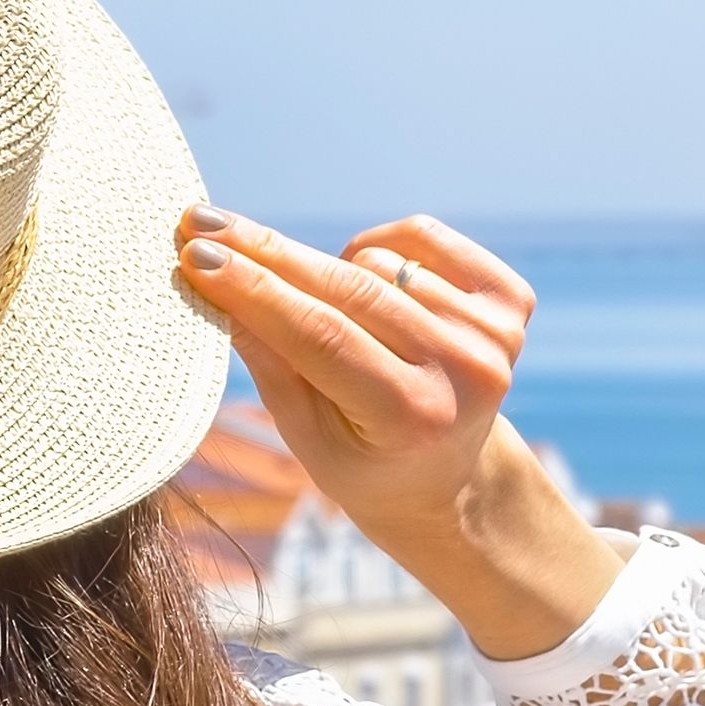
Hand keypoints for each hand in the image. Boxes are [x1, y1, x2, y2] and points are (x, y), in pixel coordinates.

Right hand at [170, 208, 619, 659]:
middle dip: (264, 254)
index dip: (251, 288)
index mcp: (412, 418)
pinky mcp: (512, 302)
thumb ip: (268, 360)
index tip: (193, 254)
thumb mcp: (304, 434)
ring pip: (375, 259)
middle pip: (346, 288)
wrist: (451, 479)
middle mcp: (467, 372)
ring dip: (332, 274)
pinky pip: (420, 237)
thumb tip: (213, 282)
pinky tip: (367, 280)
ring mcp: (495, 334)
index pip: (319, 334)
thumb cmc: (361, 460)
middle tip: (200, 226)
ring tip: (328, 314)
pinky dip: (379, 248)